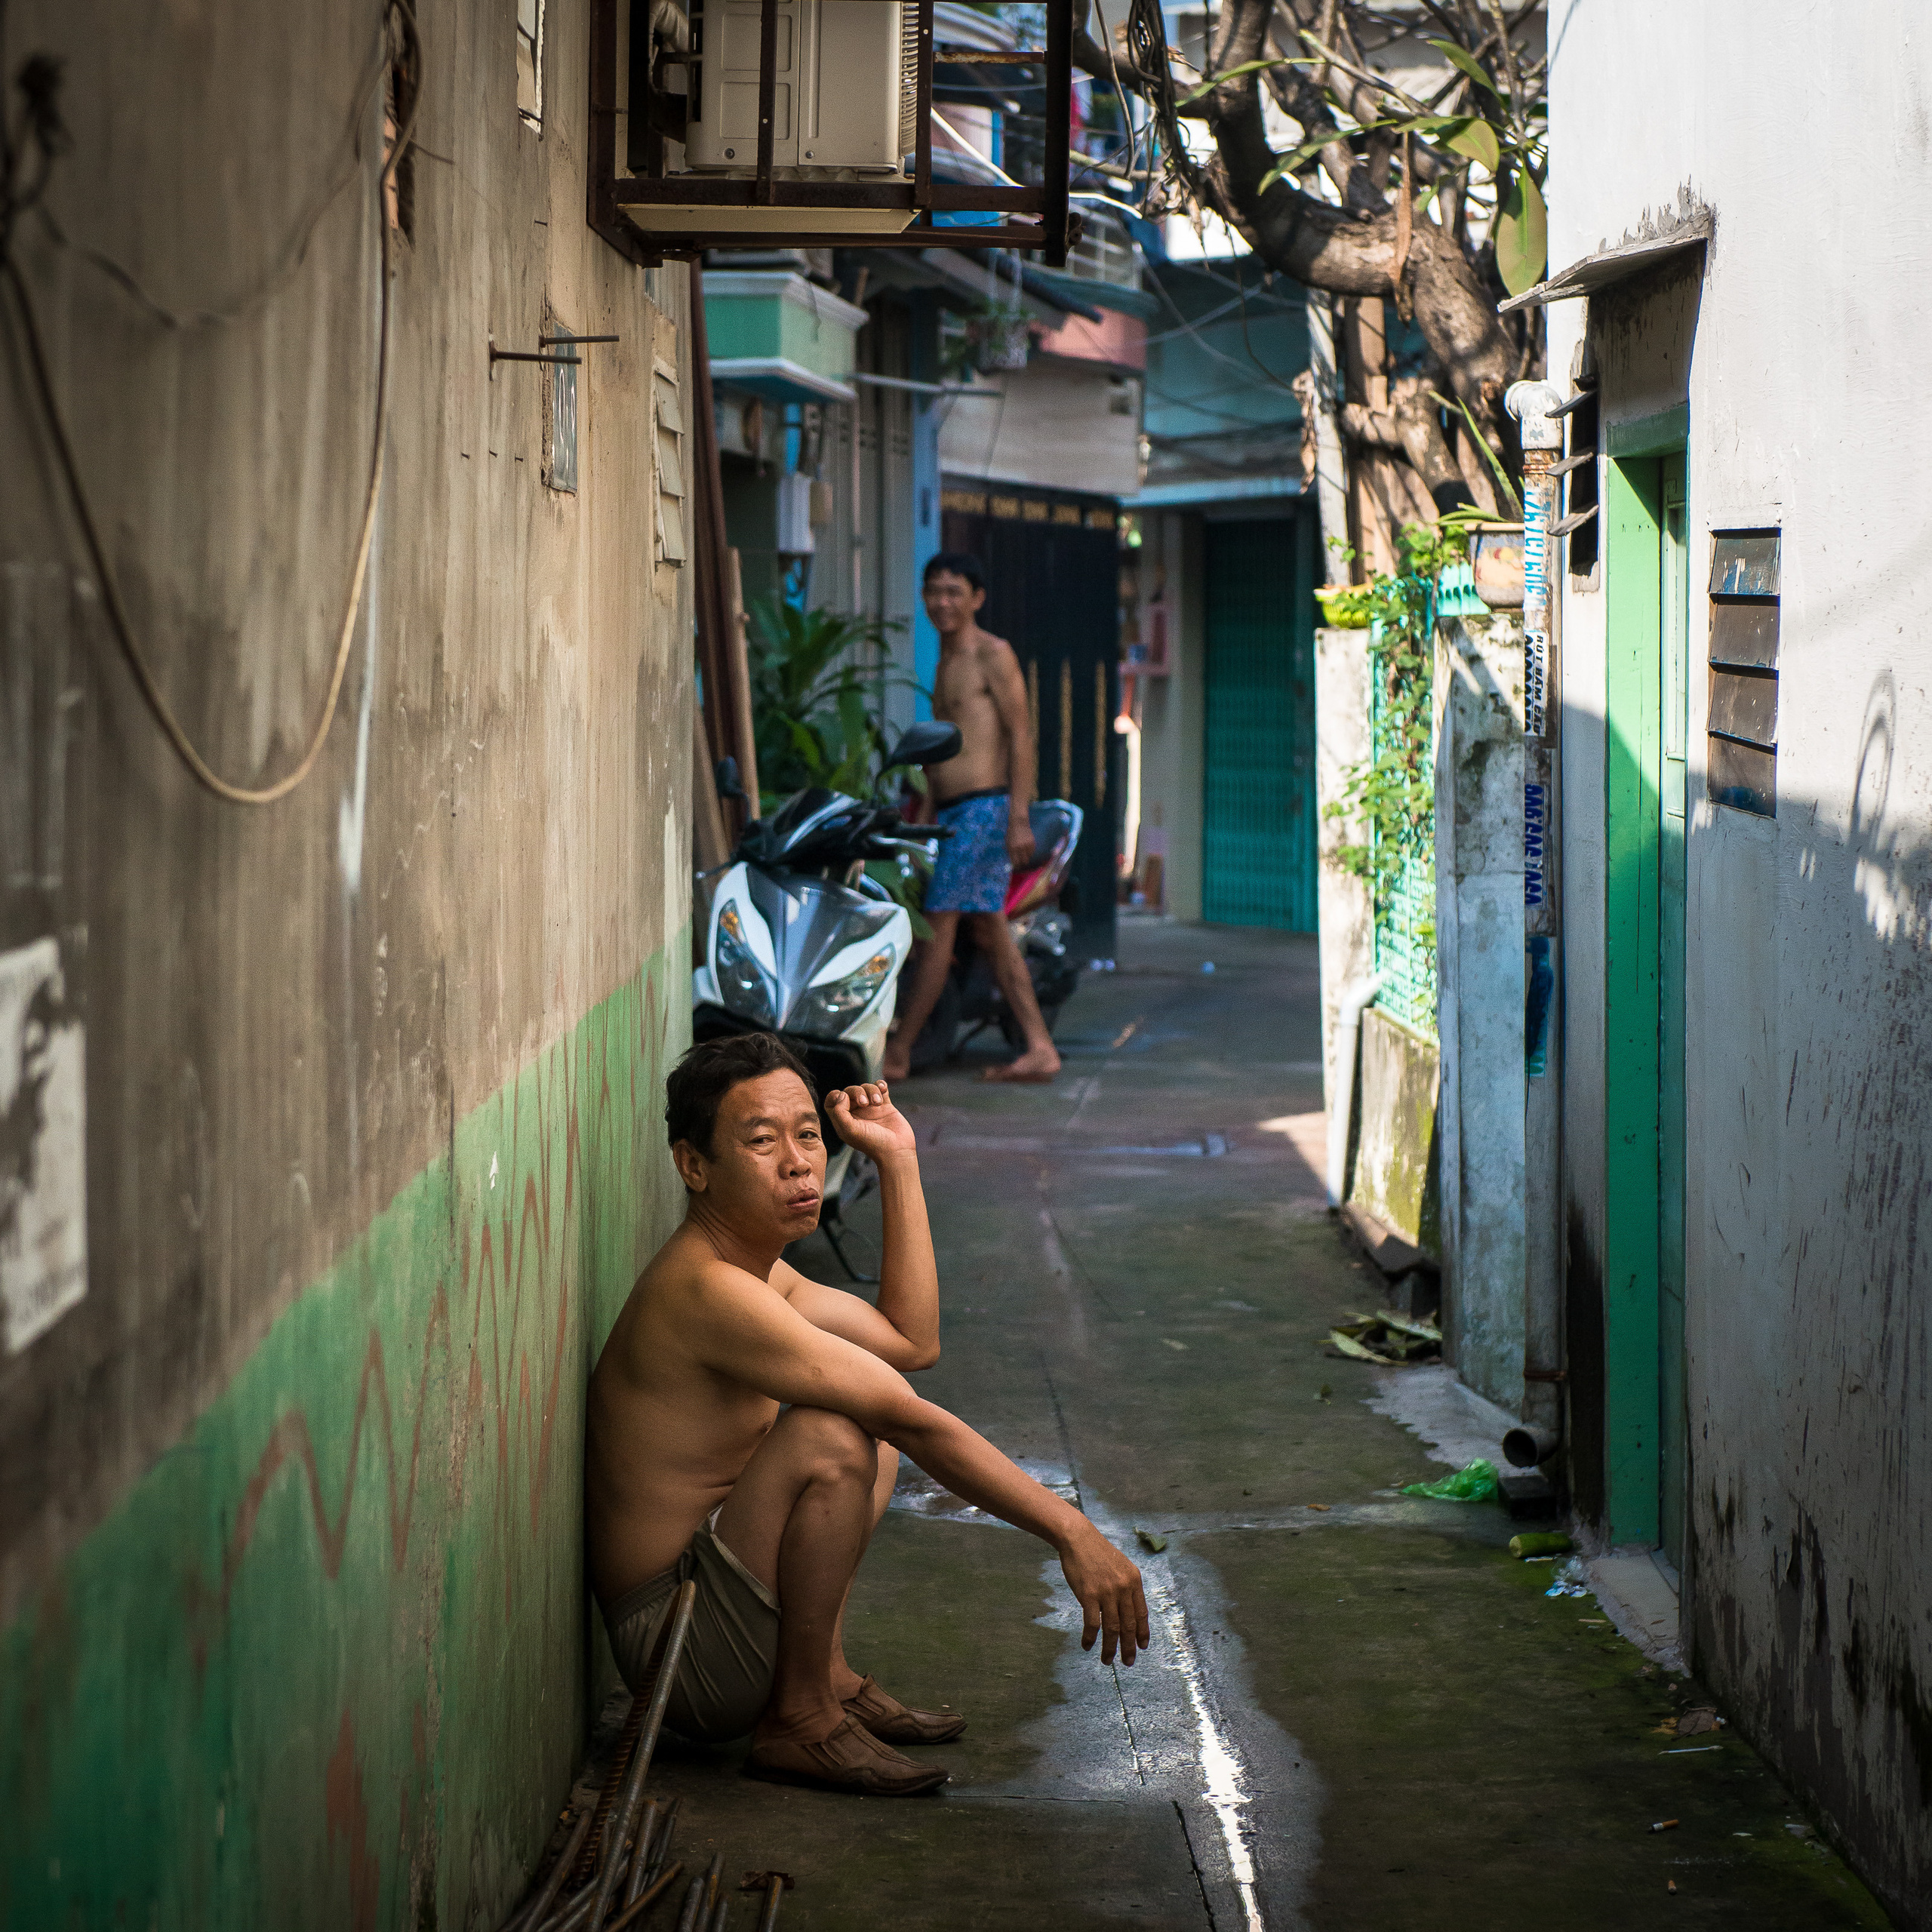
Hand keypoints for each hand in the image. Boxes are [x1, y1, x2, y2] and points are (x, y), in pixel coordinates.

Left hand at [826, 1081, 917, 1159]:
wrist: (897, 1149)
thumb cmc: (872, 1143)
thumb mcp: (850, 1130)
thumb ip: (840, 1112)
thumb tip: (842, 1095)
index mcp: (844, 1121)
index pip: (831, 1103)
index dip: (835, 1096)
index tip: (844, 1098)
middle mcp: (856, 1114)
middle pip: (849, 1092)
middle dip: (856, 1092)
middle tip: (864, 1103)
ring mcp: (871, 1109)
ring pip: (866, 1088)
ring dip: (871, 1090)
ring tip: (878, 1103)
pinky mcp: (885, 1106)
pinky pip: (880, 1088)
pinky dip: (880, 1085)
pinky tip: (883, 1090)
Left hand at [1006, 819, 1036, 868]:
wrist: (1019, 823)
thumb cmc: (1011, 833)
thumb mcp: (1007, 843)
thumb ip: (1009, 852)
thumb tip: (1012, 862)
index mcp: (1012, 848)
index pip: (1015, 862)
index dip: (1016, 866)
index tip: (1016, 867)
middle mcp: (1020, 848)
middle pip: (1023, 862)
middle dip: (1022, 864)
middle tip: (1021, 863)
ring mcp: (1027, 846)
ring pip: (1028, 857)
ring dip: (1026, 857)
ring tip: (1023, 853)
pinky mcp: (1032, 843)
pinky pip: (1032, 852)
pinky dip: (1029, 852)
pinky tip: (1026, 848)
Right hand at [1059, 1524, 1150, 1665]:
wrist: (1078, 1538)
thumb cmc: (1097, 1552)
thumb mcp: (1120, 1566)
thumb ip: (1126, 1587)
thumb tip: (1126, 1612)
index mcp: (1134, 1581)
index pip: (1141, 1613)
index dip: (1142, 1633)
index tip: (1142, 1647)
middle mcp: (1124, 1588)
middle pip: (1129, 1625)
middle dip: (1129, 1647)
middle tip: (1128, 1662)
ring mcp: (1107, 1592)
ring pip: (1112, 1628)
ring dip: (1110, 1648)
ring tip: (1107, 1660)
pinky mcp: (1089, 1595)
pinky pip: (1092, 1623)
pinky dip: (1090, 1638)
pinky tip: (1087, 1645)